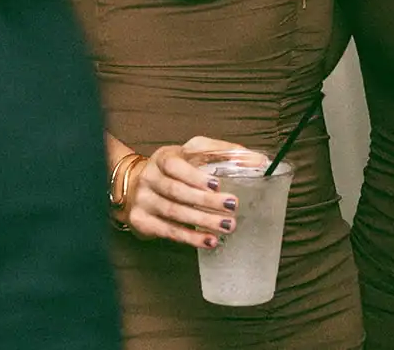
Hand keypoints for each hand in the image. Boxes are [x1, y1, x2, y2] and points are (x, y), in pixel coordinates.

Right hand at [124, 136, 241, 248]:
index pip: (176, 166)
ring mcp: (142, 200)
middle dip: (206, 201)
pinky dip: (190, 237)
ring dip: (202, 221)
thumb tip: (259, 160)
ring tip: (226, 226)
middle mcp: (149, 177)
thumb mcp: (194, 154)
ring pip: (174, 212)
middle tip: (232, 206)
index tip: (217, 184)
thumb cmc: (175, 169)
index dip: (195, 176)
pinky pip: (168, 231)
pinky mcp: (141, 221)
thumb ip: (224, 153)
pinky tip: (208, 241)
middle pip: (177, 191)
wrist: (134, 187)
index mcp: (163, 157)